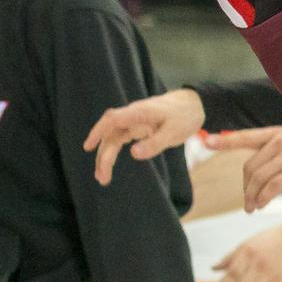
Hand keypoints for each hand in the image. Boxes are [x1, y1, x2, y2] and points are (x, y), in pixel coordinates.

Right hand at [84, 88, 205, 184]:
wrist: (193, 104)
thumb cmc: (184, 116)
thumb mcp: (174, 132)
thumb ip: (154, 143)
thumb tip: (133, 154)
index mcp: (139, 113)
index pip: (112, 120)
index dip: (98, 132)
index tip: (88, 146)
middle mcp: (132, 116)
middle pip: (110, 134)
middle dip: (103, 155)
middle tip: (101, 177)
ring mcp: (134, 122)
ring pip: (114, 138)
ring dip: (106, 156)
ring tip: (103, 177)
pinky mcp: (138, 128)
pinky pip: (121, 139)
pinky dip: (114, 151)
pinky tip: (109, 163)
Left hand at [219, 126, 281, 210]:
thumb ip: (276, 148)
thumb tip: (256, 166)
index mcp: (279, 133)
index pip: (247, 137)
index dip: (226, 141)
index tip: (207, 142)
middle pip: (250, 167)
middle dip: (245, 186)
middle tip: (247, 200)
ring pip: (259, 179)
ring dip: (252, 196)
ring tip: (251, 207)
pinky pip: (272, 188)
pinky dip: (263, 198)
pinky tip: (261, 205)